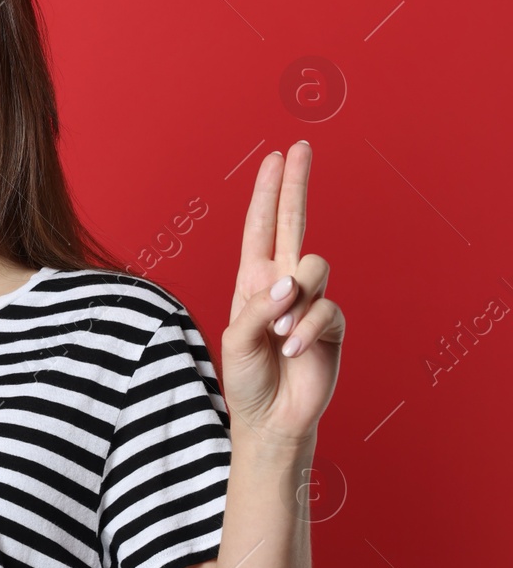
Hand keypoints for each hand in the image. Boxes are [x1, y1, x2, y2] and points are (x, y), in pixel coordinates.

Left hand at [219, 141, 345, 446]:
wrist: (269, 419)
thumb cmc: (246, 378)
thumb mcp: (235, 340)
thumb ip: (257, 307)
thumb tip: (289, 282)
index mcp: (253, 280)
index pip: (262, 227)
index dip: (269, 192)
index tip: (276, 156)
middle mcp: (282, 283)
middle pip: (294, 224)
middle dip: (296, 185)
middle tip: (300, 149)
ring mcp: (310, 302)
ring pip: (315, 267)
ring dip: (294, 300)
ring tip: (278, 334)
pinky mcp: (332, 325)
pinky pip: (327, 310)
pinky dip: (307, 329)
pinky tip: (293, 350)